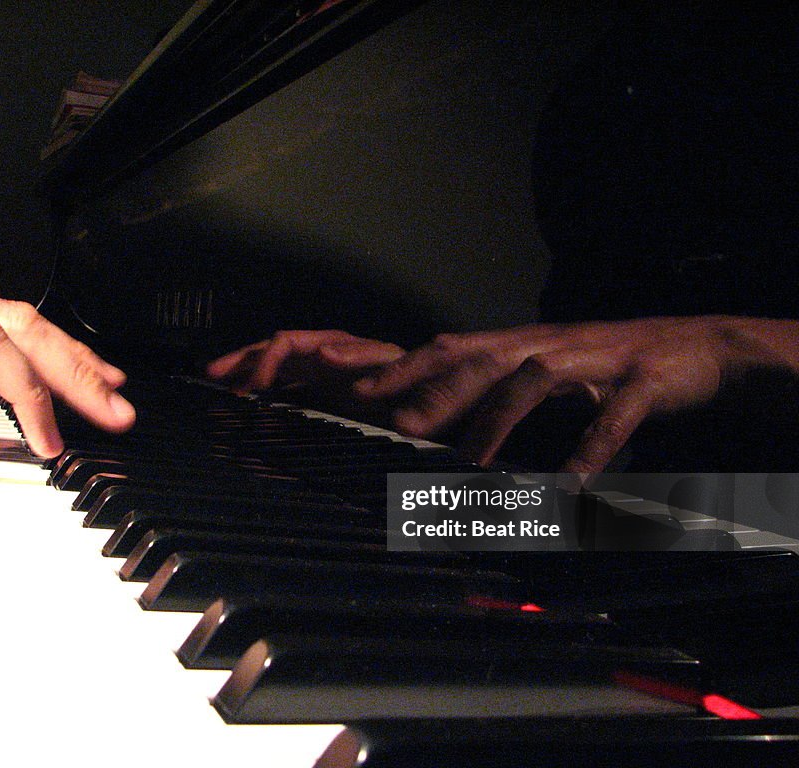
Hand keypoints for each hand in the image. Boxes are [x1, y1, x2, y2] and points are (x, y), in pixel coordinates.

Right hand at [207, 329, 404, 392]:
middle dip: (242, 359)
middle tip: (212, 373)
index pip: (289, 341)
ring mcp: (324, 372)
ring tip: (218, 384)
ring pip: (276, 367)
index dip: (267, 359)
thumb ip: (364, 359)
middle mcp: (325, 354)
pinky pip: (289, 388)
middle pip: (274, 350)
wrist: (438, 399)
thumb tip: (322, 351)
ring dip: (247, 374)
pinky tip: (247, 403)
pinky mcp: (327, 391)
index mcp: (338, 344)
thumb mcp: (397, 364)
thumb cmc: (420, 379)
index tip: (255, 386)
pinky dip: (266, 393)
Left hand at [355, 317, 798, 472]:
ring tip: (470, 463)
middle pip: (482, 359)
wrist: (700, 346)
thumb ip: (496, 389)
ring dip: (499, 421)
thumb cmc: (610, 364)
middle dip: (436, 391)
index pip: (451, 348)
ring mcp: (597, 359)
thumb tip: (432, 417)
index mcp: (523, 343)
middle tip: (395, 425)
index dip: (404, 367)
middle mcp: (551, 344)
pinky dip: (589, 449)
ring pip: (536, 380)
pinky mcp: (643, 382)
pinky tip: (569, 485)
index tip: (357, 390)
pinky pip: (613, 417)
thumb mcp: (546, 371)